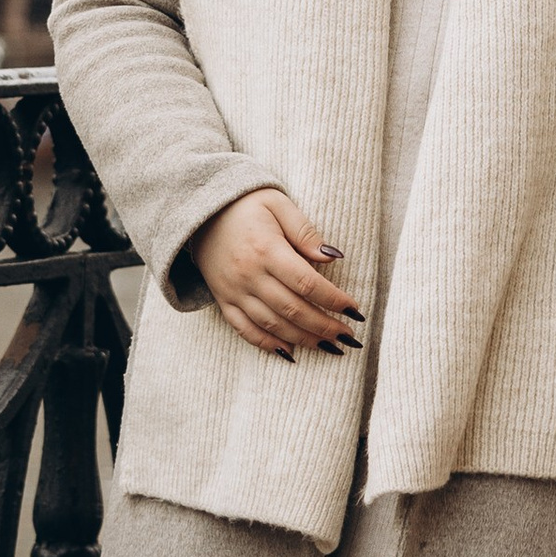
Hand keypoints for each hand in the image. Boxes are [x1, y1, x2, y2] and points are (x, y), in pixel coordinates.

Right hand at [191, 189, 364, 358]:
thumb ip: (305, 232)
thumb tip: (333, 257)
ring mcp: (234, 291)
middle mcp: (249, 275)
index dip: (333, 300)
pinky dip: (267, 344)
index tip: (355, 310)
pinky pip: (244, 329)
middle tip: (348, 337)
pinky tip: (290, 352)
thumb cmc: (246, 204)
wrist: (200, 211)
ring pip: (272, 325)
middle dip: (324, 326)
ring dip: (303, 339)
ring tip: (329, 347)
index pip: (307, 283)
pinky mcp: (223, 300)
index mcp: (266, 250)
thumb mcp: (278, 204)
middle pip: (293, 309)